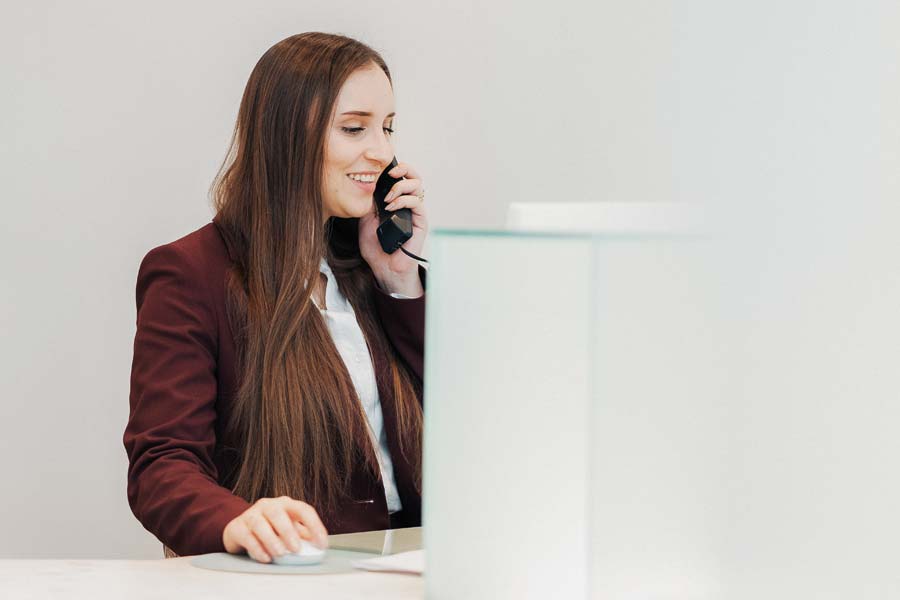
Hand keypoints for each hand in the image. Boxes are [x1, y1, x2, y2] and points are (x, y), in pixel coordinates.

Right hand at [222, 496, 327, 562]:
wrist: (240, 530)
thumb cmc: (269, 528)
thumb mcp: (288, 528)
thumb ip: (302, 534)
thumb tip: (318, 545)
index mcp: (286, 504)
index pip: (303, 510)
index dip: (315, 526)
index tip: (322, 544)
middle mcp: (268, 505)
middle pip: (278, 513)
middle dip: (288, 531)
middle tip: (296, 549)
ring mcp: (251, 514)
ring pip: (260, 524)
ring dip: (271, 540)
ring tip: (280, 554)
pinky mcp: (237, 527)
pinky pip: (247, 537)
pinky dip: (257, 549)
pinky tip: (266, 558)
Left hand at [359, 161, 426, 295]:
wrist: (384, 267)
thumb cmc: (376, 247)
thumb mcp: (364, 219)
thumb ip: (368, 202)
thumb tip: (366, 183)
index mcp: (396, 200)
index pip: (401, 177)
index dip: (395, 168)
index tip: (381, 168)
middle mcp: (408, 203)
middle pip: (414, 176)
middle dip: (404, 169)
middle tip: (390, 172)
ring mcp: (415, 212)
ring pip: (417, 186)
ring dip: (401, 186)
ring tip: (387, 198)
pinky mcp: (420, 222)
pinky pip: (417, 203)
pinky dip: (403, 200)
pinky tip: (391, 207)